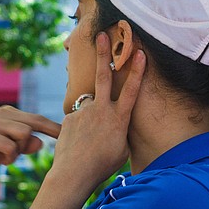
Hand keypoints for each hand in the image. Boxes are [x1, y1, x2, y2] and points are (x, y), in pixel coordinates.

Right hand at [0, 106, 60, 179]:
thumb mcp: (9, 149)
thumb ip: (25, 145)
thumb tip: (40, 142)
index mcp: (8, 112)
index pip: (36, 118)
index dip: (53, 127)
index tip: (67, 135)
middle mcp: (1, 113)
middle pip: (33, 124)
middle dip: (33, 142)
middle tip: (27, 154)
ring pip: (24, 134)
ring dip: (20, 150)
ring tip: (9, 158)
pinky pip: (11, 146)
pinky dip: (10, 157)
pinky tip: (3, 161)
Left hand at [53, 32, 145, 186]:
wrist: (74, 174)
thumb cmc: (102, 166)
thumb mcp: (122, 150)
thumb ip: (120, 131)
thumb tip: (116, 123)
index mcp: (119, 119)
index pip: (131, 90)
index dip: (137, 71)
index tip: (139, 52)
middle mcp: (101, 111)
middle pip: (103, 76)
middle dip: (104, 54)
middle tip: (101, 35)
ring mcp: (84, 113)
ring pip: (89, 107)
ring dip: (90, 119)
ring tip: (88, 141)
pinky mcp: (69, 118)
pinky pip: (77, 120)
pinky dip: (79, 129)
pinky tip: (77, 144)